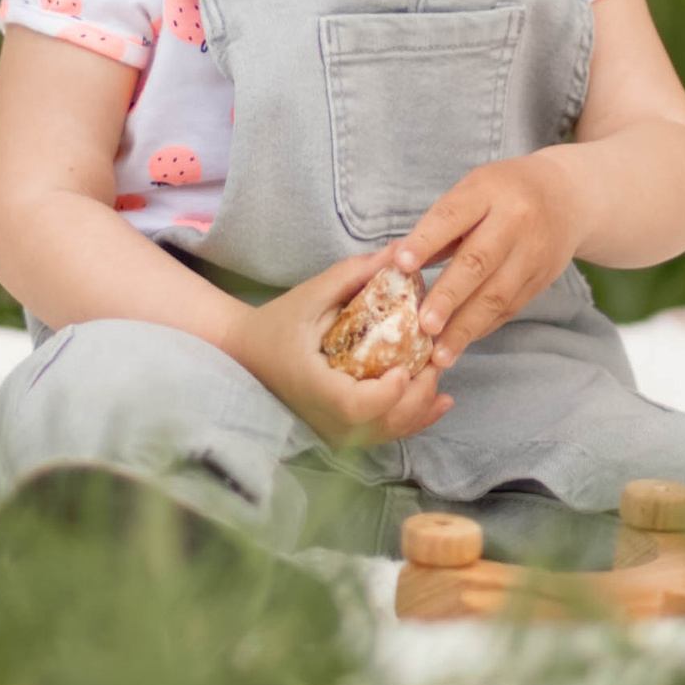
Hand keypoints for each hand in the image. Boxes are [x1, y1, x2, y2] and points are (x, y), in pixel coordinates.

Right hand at [228, 251, 454, 447]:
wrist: (246, 353)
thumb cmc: (277, 323)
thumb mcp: (311, 295)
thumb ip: (354, 275)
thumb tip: (401, 251)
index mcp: (315, 387)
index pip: (358, 406)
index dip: (389, 392)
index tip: (408, 366)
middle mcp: (327, 418)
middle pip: (384, 423)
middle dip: (419, 394)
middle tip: (435, 359)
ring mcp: (335, 431)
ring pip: (390, 432)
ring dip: (421, 407)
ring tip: (436, 371)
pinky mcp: (342, 432)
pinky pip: (383, 433)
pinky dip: (414, 418)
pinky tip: (438, 400)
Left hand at [392, 154, 587, 365]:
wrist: (568, 197)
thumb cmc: (504, 192)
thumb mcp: (472, 192)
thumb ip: (438, 226)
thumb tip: (394, 262)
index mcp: (487, 191)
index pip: (451, 216)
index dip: (426, 241)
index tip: (400, 265)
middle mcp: (514, 222)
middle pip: (477, 262)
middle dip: (448, 297)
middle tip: (423, 325)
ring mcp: (532, 254)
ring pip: (496, 295)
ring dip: (465, 328)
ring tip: (439, 354)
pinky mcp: (541, 279)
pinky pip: (508, 308)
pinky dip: (482, 328)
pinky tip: (460, 343)